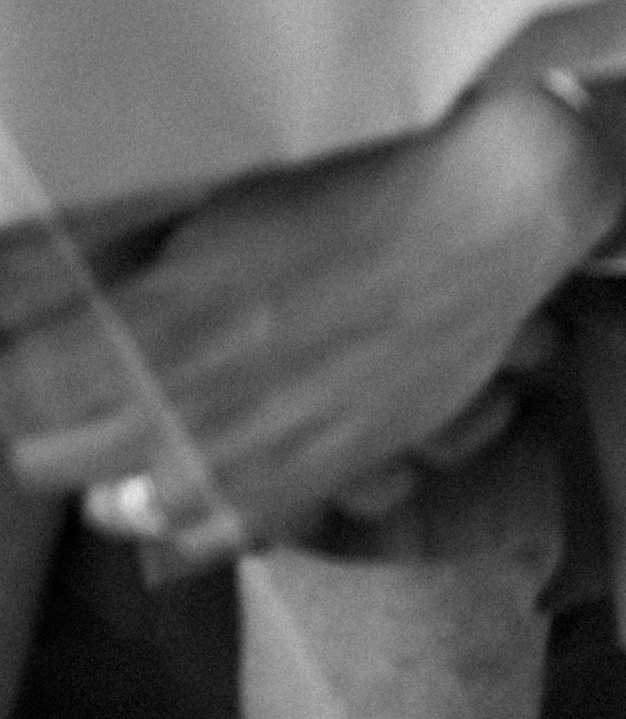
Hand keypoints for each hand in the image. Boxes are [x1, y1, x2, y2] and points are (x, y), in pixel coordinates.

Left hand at [0, 85, 625, 563]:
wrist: (486, 219)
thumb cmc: (361, 182)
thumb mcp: (224, 200)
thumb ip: (133, 262)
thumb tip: (59, 283)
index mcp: (158, 320)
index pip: (18, 389)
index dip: (16, 364)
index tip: (31, 341)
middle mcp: (189, 407)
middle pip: (47, 461)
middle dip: (44, 418)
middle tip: (64, 375)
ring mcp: (250, 458)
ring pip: (119, 510)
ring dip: (109, 467)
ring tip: (129, 417)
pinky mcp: (309, 483)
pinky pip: (205, 536)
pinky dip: (183, 509)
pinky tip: (195, 461)